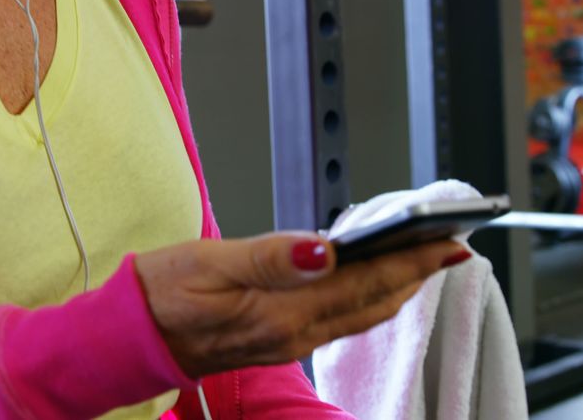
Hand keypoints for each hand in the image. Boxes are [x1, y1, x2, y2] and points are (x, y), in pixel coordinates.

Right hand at [134, 232, 469, 377]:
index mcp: (282, 312)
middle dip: (417, 275)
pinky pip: (339, 321)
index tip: (447, 240)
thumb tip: (325, 250)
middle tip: (451, 246)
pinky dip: (368, 298)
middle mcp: (293, 334)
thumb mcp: (209, 263)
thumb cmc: (161, 294)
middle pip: (374, 303)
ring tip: (422, 262)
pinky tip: (370, 283)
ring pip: (361, 315)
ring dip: (397, 288)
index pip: (365, 283)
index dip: (411, 261)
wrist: (131, 337)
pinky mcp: (278, 341)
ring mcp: (287, 343)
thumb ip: (271, 258)